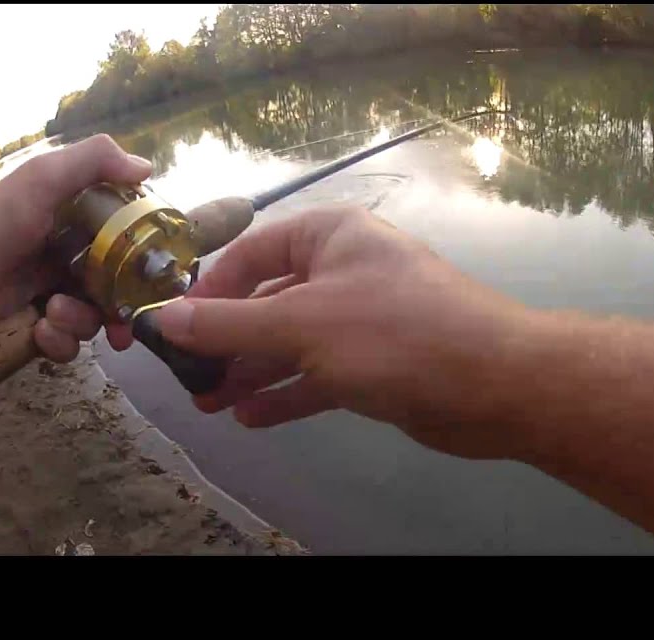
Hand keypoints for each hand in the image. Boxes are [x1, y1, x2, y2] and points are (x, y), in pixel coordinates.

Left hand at [0, 134, 151, 359]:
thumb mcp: (42, 178)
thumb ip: (94, 161)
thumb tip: (146, 167)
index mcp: (78, 217)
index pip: (127, 238)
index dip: (142, 259)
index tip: (153, 277)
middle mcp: (72, 254)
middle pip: (119, 286)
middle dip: (121, 307)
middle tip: (121, 323)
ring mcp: (56, 291)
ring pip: (96, 317)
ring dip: (81, 322)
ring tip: (54, 313)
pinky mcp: (40, 325)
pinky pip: (70, 342)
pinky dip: (60, 340)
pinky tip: (40, 329)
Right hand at [150, 205, 531, 459]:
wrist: (492, 382)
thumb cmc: (393, 332)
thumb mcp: (300, 324)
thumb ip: (229, 325)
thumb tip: (161, 319)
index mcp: (331, 235)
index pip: (252, 253)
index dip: (211, 289)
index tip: (174, 328)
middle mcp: (345, 269)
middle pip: (269, 300)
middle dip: (228, 340)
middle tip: (190, 378)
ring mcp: (362, 318)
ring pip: (292, 342)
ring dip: (251, 372)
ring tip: (210, 402)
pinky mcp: (377, 363)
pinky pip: (319, 373)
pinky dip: (287, 392)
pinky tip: (251, 417)